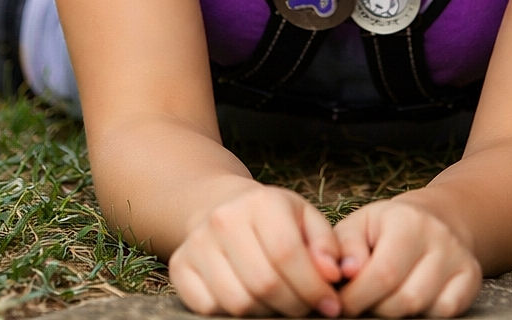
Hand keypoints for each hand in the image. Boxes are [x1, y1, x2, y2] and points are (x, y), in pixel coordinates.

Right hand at [169, 185, 342, 316]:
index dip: (312, 287)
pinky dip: (232, 314)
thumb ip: (325, 245)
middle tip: (306, 309)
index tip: (330, 306)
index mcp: (260, 202)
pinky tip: (249, 299)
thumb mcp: (305, 218)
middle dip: (293, 306)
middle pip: (263, 283)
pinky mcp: (179, 265)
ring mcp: (198, 243)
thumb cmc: (274, 218)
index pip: (287, 254)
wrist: (222, 206)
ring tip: (279, 304)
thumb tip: (332, 275)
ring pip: (237, 301)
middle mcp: (224, 219)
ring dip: (265, 314)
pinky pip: (208, 308)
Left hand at [334, 198, 481, 316]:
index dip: (357, 297)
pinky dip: (426, 313)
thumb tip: (344, 272)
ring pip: (425, 308)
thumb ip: (344, 246)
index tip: (341, 304)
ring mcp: (458, 256)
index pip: (383, 274)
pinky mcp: (472, 275)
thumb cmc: (386, 227)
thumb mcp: (359, 224)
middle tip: (362, 302)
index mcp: (406, 220)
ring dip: (397, 312)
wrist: (432, 217)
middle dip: (375, 308)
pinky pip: (448, 311)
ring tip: (384, 298)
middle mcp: (438, 236)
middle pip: (404, 298)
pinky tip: (411, 297)